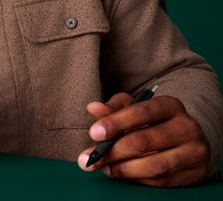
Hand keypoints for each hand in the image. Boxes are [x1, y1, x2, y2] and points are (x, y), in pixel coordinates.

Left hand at [77, 92, 209, 186]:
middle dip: (112, 151)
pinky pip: (161, 180)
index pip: (141, 112)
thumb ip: (114, 109)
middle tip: (91, 158)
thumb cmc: (154, 123)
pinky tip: (122, 173)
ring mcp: (194, 151)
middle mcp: (187, 127)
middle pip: (144, 141)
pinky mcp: (195, 172)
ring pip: (153, 165)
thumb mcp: (135, 110)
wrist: (188, 142)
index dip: (115, 122)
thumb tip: (93, 108)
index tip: (93, 133)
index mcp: (171, 106)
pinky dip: (137, 178)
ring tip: (105, 167)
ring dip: (123, 169)